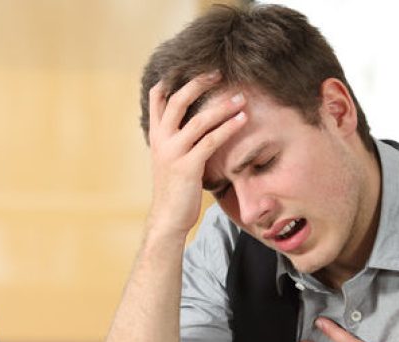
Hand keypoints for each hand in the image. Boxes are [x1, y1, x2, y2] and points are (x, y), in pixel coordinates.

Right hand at [145, 72, 247, 237]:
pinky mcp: (187, 166)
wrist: (168, 217)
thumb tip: (196, 120)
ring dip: (222, 107)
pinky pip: (210, 141)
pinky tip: (242, 120)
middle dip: (199, 83)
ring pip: (197, 120)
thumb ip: (178, 138)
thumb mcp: (170, 157)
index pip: (157, 96)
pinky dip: (228, 128)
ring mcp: (173, 152)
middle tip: (219, 73)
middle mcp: (161, 139)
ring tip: (241, 98)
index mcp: (156, 134)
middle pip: (177, 100)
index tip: (194, 66)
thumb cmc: (175, 187)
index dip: (173, 78)